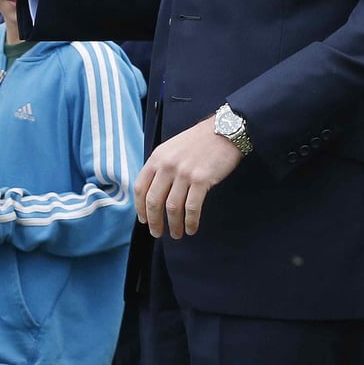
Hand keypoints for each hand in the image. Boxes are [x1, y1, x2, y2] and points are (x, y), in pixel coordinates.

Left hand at [135, 115, 243, 238]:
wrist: (223, 131)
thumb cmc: (198, 141)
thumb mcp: (171, 148)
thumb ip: (160, 166)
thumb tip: (153, 192)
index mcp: (157, 157)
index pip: (140, 187)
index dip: (140, 207)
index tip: (143, 219)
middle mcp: (167, 165)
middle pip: (153, 200)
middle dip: (154, 221)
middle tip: (157, 233)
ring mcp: (184, 173)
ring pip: (172, 207)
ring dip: (173, 225)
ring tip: (176, 234)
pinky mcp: (201, 180)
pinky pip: (192, 207)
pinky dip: (190, 222)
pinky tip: (191, 228)